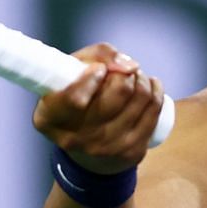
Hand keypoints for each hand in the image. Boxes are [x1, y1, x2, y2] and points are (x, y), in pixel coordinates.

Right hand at [32, 43, 166, 171]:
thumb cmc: (77, 98)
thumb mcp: (72, 72)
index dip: (91, 78)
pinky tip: (150, 83)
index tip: (99, 69)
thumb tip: (130, 66)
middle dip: (123, 73)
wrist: (88, 148)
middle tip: (120, 70)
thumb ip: (97, 55)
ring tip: (133, 75)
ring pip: (140, 97)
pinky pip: (154, 111)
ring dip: (141, 78)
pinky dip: (155, 90)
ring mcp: (107, 149)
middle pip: (117, 93)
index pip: (75, 100)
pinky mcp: (133, 152)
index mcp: (51, 119)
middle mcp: (78, 139)